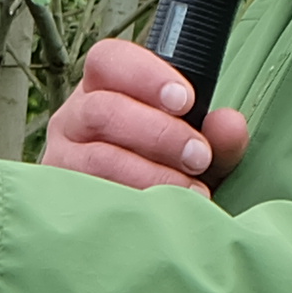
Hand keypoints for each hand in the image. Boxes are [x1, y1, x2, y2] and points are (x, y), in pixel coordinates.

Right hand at [42, 40, 250, 194]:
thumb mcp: (196, 154)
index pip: (108, 61)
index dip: (146, 76)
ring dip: (150, 173)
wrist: (133, 231)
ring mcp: (61, 161)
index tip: (185, 100)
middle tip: (200, 156)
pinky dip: (131, 203)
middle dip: (160, 133)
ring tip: (190, 190)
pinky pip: (91, 200)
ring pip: (97, 157)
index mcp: (103, 90)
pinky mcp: (62, 201)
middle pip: (103, 110)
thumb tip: (230, 124)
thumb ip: (219, 139)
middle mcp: (74, 120)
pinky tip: (160, 214)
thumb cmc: (165, 177)